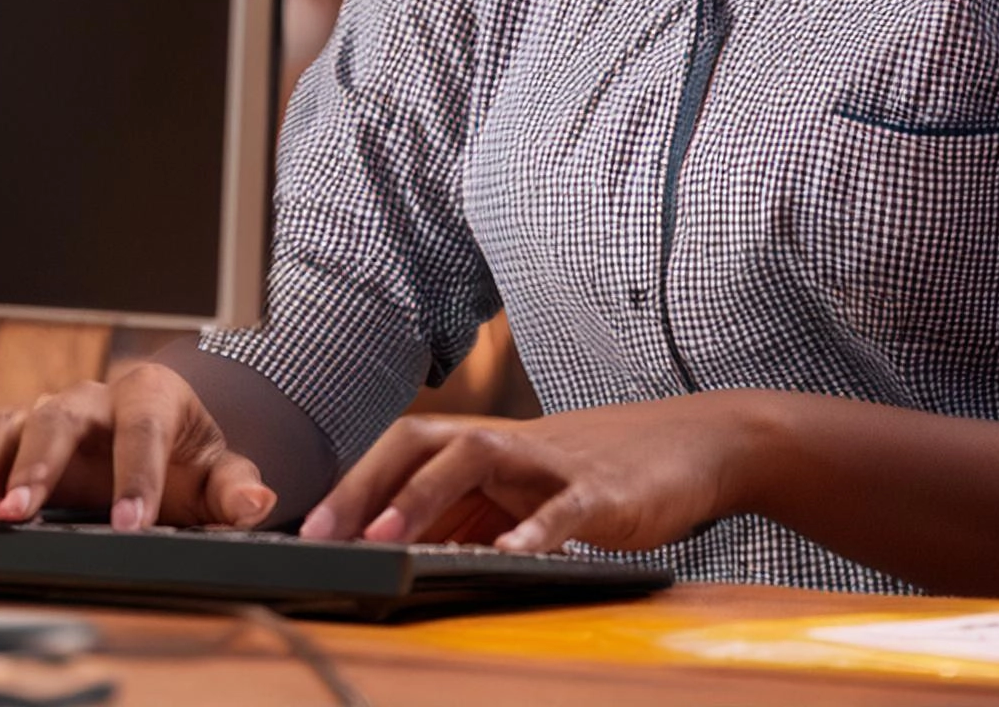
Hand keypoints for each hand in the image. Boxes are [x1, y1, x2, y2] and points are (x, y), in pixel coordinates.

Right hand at [0, 361, 274, 532]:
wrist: (156, 443)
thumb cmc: (184, 459)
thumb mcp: (216, 471)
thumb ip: (235, 487)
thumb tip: (256, 501)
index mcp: (149, 397)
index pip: (143, 427)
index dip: (137, 475)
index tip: (130, 523)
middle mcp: (90, 399)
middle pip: (57, 415)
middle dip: (38, 462)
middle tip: (22, 511)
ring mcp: (43, 419)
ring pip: (3, 421)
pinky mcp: (8, 445)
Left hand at [296, 393, 756, 554]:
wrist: (693, 445)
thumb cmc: (601, 473)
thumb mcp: (526, 496)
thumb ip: (471, 518)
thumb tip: (399, 554)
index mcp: (487, 448)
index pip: (403, 448)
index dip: (353, 482)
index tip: (306, 528)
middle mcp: (510, 445)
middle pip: (424, 441)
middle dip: (369, 484)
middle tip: (325, 533)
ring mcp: (554, 464)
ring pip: (478, 457)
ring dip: (426, 496)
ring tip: (387, 538)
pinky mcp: (602, 492)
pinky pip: (561, 509)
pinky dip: (533, 532)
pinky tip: (510, 558)